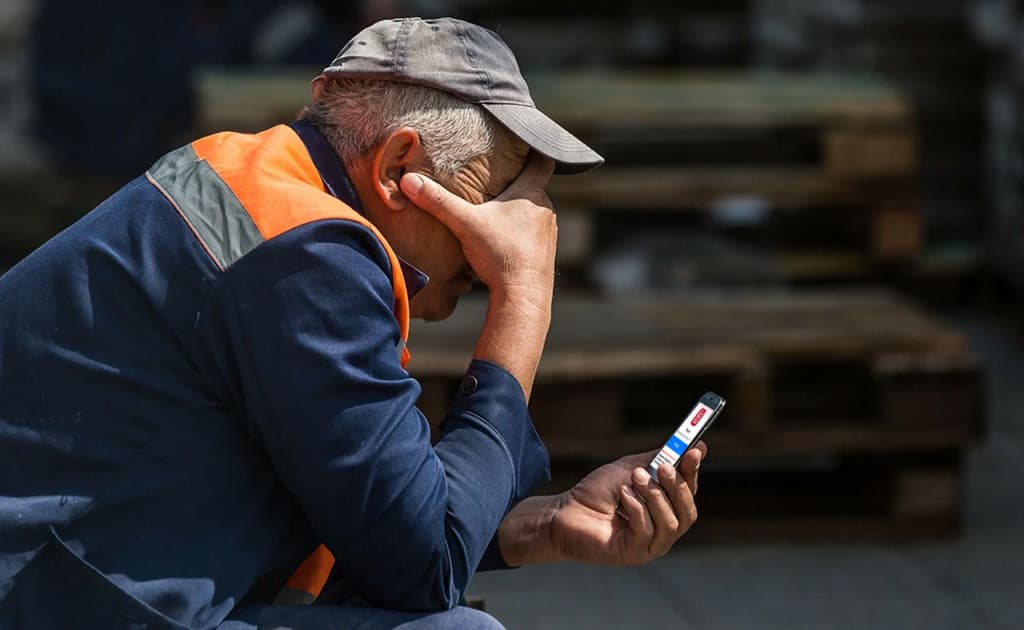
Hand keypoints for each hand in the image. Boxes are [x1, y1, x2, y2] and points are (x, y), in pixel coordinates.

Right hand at [399, 153, 556, 306]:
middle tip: (497, 181)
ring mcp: (549, 234)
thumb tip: (408, 181)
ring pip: (532, 215)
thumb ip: (437, 201)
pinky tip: (502, 244)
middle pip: (533, 189)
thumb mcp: (464, 224)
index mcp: (530, 194)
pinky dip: (519, 236)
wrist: (522, 298)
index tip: (525, 144)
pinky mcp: (545, 255)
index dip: (533, 150)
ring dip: (517, 213)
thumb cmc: (499, 256)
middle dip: (516, 186)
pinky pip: (532, 237)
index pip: (541, 161)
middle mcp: (545, 210)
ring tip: (497, 215)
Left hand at [550, 443, 705, 564]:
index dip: (693, 473)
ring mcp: (649, 545)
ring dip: (654, 496)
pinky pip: (647, 531)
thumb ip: (659, 459)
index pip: (688, 494)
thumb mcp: (630, 468)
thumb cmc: (596, 492)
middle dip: (678, 487)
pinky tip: (622, 496)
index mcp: (664, 510)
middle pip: (688, 513)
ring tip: (633, 479)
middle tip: (663, 466)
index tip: (694, 451)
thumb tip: (693, 445)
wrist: (564, 512)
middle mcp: (662, 530)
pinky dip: (637, 508)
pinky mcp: (634, 553)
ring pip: (670, 523)